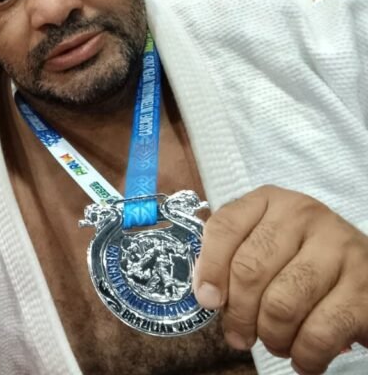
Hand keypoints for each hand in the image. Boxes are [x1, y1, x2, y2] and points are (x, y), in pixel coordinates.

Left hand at [193, 185, 367, 373]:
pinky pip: (319, 332)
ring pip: (282, 304)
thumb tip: (205, 293)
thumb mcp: (266, 241)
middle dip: (238, 313)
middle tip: (239, 335)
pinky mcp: (364, 289)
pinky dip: (304, 354)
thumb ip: (231, 256)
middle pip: (249, 269)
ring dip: (271, 336)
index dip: (210, 268)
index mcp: (271, 201)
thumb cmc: (303, 257)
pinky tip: (302, 356)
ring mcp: (339, 250)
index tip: (207, 300)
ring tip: (274, 342)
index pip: (225, 227)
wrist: (366, 271)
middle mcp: (306, 216)